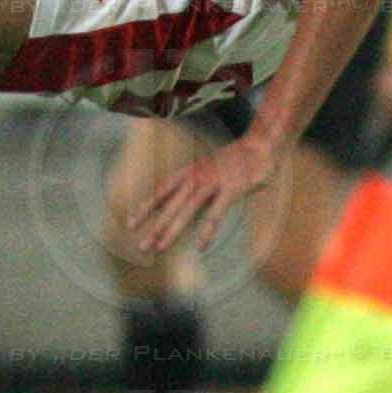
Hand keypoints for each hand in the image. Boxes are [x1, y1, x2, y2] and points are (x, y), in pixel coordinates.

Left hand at [132, 129, 279, 254]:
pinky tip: (200, 247)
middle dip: (154, 226)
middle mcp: (196, 177)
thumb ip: (195, 185)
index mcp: (189, 171)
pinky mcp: (231, 190)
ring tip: (160, 247)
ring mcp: (212, 182)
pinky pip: (216, 214)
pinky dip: (207, 231)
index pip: (161, 191)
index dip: (146, 207)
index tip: (131, 223)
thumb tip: (182, 203)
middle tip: (141, 246)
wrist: (260, 145)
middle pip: (170, 205)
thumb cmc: (233, 160)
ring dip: (172, 229)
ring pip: (187, 210)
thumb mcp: (208, 169)